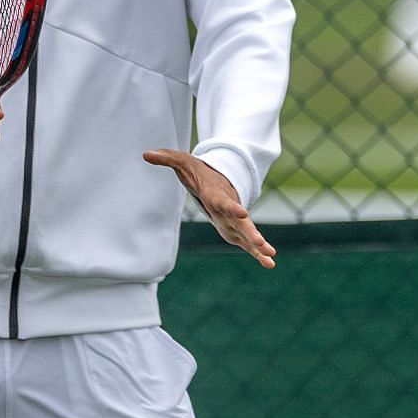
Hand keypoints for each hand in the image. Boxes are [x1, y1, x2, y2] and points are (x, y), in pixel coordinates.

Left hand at [143, 149, 276, 267]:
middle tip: (262, 243)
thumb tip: (146, 154)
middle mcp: (229, 210)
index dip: (232, 207)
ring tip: (271, 257)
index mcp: (217, 196)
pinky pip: (248, 244)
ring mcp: (234, 222)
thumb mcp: (182, 162)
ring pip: (247, 235)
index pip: (224, 202)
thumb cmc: (198, 172)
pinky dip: (258, 254)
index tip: (242, 213)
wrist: (218, 179)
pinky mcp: (235, 231)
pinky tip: (269, 264)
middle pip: (242, 223)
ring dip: (259, 246)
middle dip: (251, 233)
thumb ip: (167, 158)